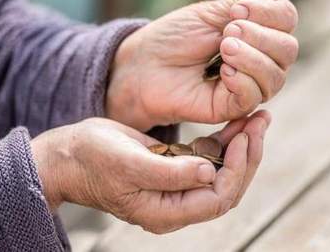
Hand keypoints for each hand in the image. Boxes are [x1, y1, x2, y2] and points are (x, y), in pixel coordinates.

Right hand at [30, 111, 269, 233]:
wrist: (69, 155)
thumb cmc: (92, 158)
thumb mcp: (127, 163)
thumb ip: (169, 173)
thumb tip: (210, 173)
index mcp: (165, 212)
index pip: (216, 198)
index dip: (236, 169)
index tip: (244, 137)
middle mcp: (175, 204)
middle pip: (226, 187)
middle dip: (247, 156)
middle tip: (260, 122)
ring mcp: (176, 187)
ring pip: (222, 171)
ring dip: (241, 145)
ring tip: (257, 118)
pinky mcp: (175, 167)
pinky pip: (208, 157)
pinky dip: (224, 140)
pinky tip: (237, 122)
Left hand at [107, 0, 297, 130]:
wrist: (143, 66)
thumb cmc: (173, 38)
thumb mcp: (209, 13)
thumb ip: (246, 1)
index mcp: (255, 34)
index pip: (286, 20)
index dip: (270, 12)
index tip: (237, 10)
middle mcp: (258, 60)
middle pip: (288, 50)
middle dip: (261, 36)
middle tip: (227, 31)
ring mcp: (247, 85)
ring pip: (276, 76)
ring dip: (251, 58)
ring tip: (223, 48)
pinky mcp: (232, 108)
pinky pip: (255, 97)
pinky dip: (243, 80)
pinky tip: (224, 72)